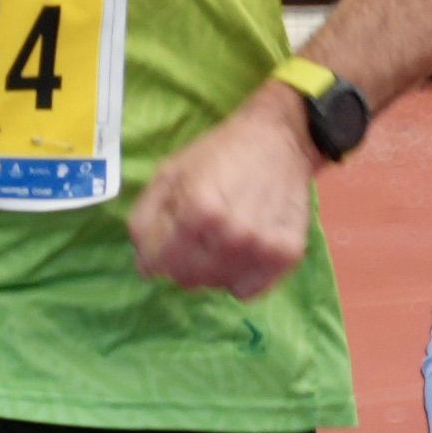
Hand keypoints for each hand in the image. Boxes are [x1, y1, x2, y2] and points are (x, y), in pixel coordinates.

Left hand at [127, 89, 317, 295]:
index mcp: (197, 212)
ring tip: (221, 239)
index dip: (155, 255)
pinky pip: (248, 291)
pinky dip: (240, 278)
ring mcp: (262, 249)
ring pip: (217, 286)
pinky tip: (243, 251)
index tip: (165, 242)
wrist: (280, 140)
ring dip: (212, 269)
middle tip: (195, 237)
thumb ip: (145, 218)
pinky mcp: (287, 257)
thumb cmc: (219, 154)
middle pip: (187, 279)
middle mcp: (231, 236)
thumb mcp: (169, 173)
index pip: (158, 265)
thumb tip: (144, 265)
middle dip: (183, 262)